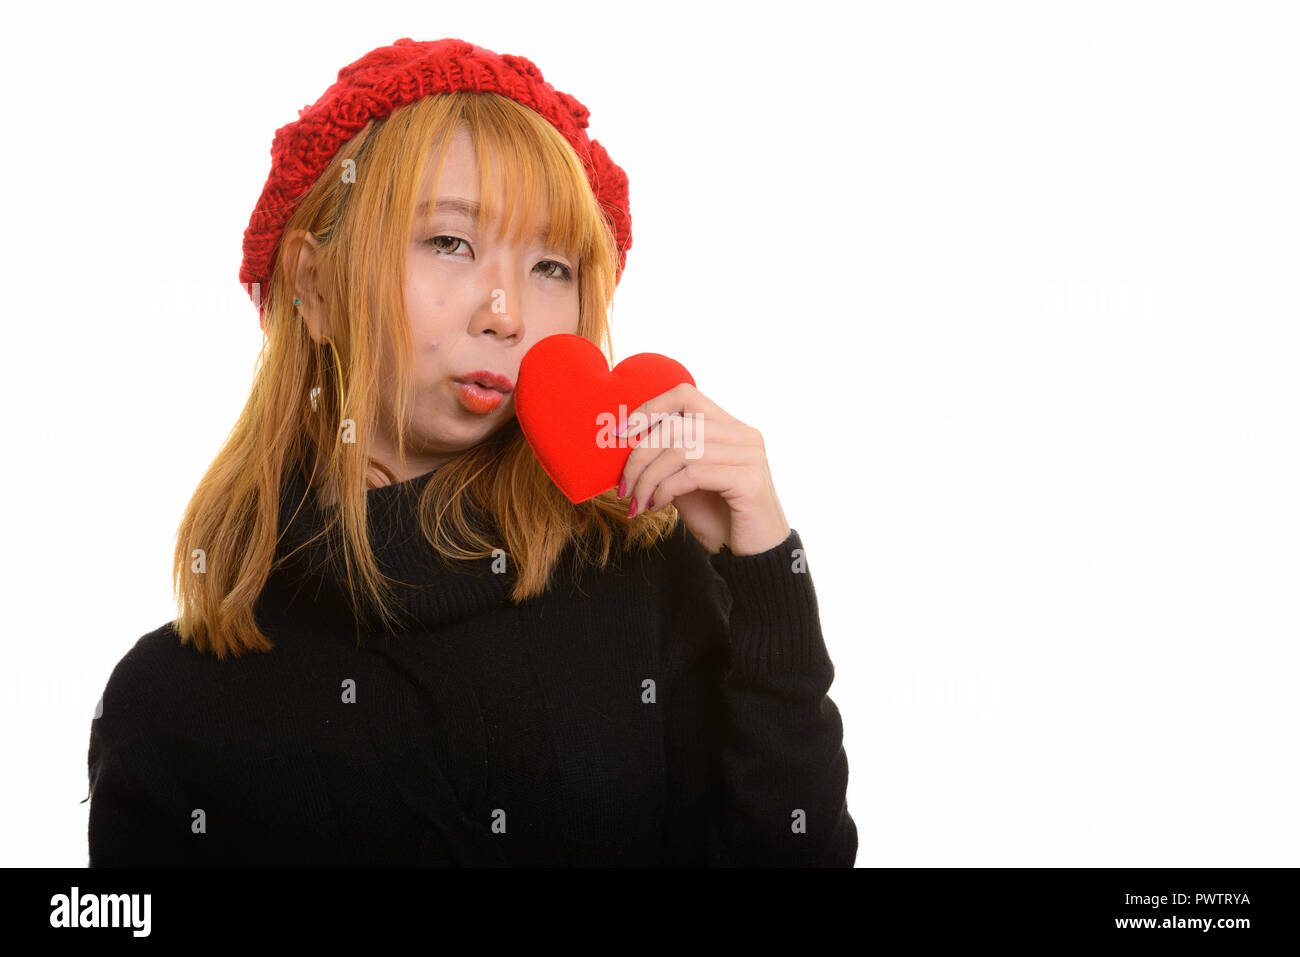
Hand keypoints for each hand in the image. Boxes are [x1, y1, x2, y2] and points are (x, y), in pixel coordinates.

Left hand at [615, 383, 790, 555]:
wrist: (752, 558)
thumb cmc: (719, 520)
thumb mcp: (685, 483)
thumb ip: (666, 459)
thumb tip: (624, 443)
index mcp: (729, 427)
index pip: (684, 395)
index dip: (648, 409)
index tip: (619, 435)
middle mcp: (743, 434)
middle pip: (676, 425)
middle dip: (639, 456)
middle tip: (623, 487)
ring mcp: (749, 455)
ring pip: (681, 450)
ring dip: (648, 479)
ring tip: (639, 503)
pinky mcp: (749, 480)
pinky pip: (693, 474)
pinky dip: (666, 490)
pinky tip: (658, 507)